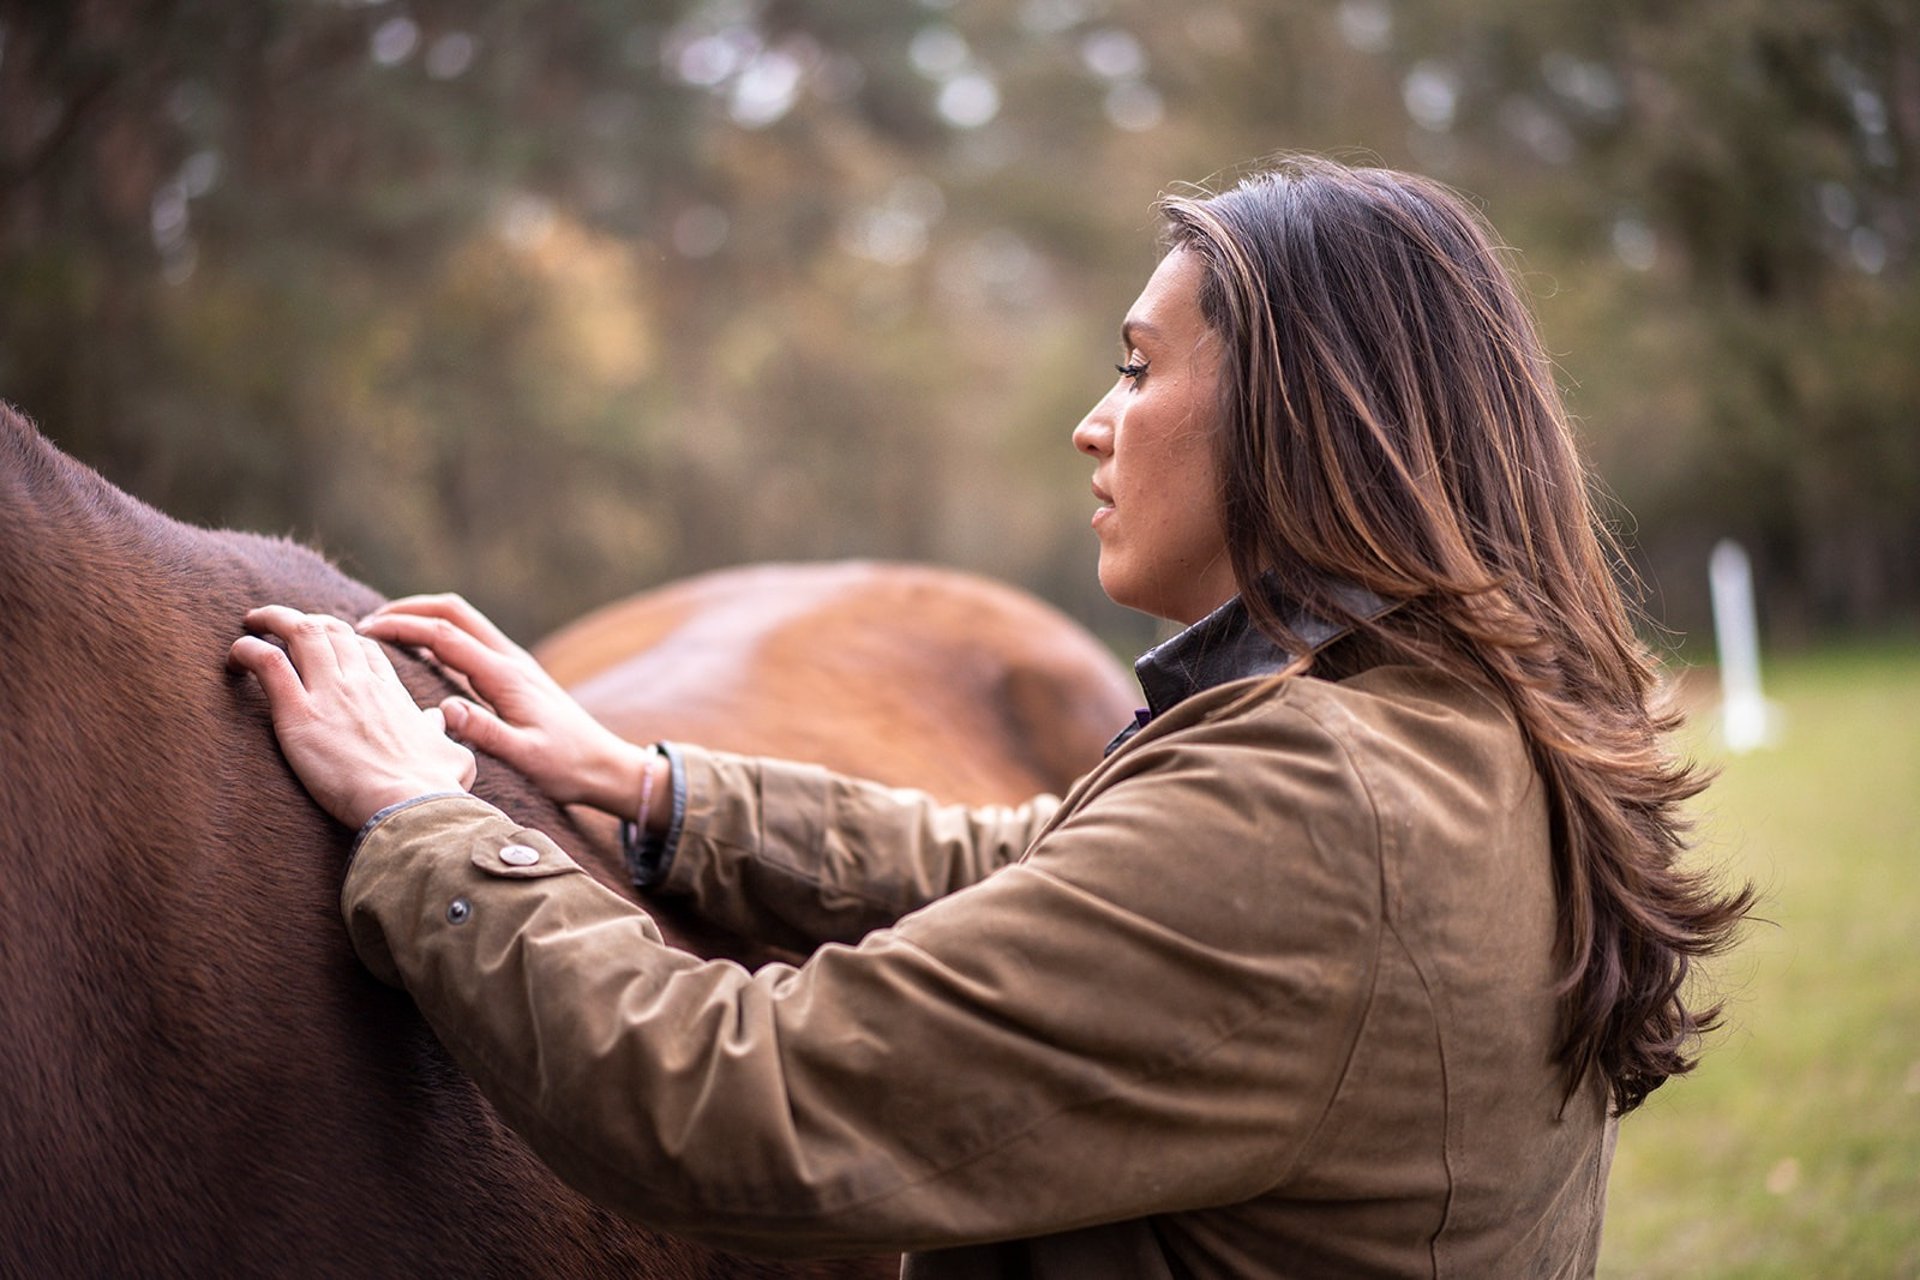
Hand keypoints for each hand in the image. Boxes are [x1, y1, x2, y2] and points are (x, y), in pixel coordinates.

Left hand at [228, 606, 477, 828]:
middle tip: (282, 628)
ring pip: (300, 632)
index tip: (326, 647)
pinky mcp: (299, 714)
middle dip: (305, 621)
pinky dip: (248, 651)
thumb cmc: (434, 788)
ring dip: (273, 621)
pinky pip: (268, 663)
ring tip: (252, 624)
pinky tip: (237, 656)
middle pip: (331, 630)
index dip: (342, 640)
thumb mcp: (453, 754)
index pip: (365, 650)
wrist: (411, 804)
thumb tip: (438, 719)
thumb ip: (441, 732)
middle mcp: (361, 683)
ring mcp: (330, 693)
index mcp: (393, 693)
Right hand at [355, 593, 648, 815]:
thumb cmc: (567, 767)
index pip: (445, 636)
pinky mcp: (515, 674)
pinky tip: (418, 652)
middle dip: (408, 609)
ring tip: (383, 631)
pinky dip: (439, 635)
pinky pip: (471, 640)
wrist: (605, 765)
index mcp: (506, 676)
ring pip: (463, 622)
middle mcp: (510, 660)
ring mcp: (514, 664)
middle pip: (453, 612)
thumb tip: (445, 710)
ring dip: (423, 617)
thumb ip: (485, 733)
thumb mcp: (524, 758)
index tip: (365, 631)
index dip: (403, 627)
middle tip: (367, 623)